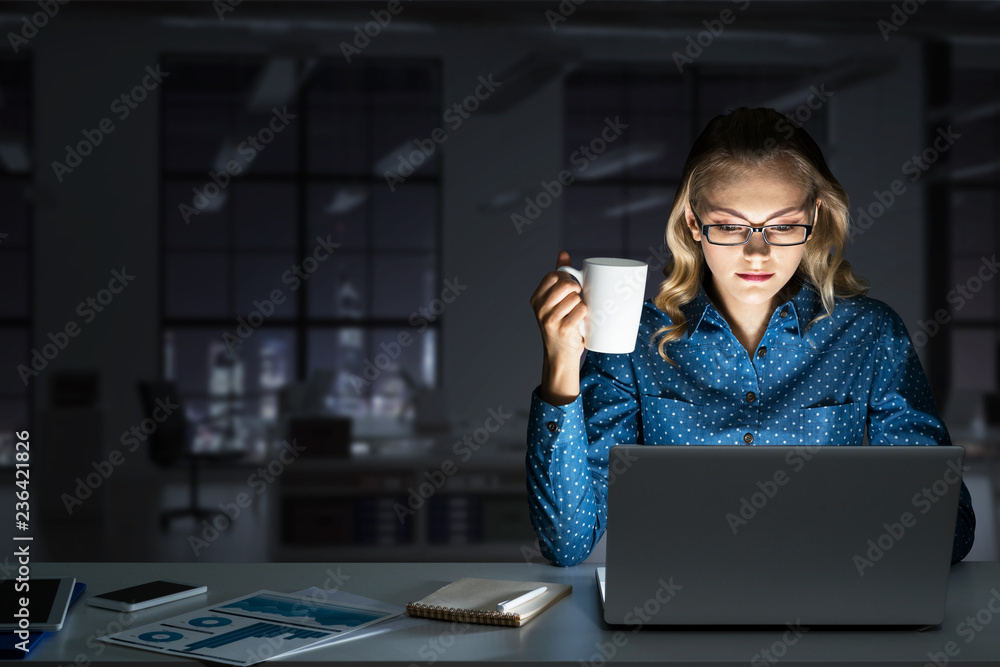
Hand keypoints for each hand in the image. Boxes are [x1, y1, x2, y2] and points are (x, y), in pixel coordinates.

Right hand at [529, 250, 585, 403]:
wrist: (560, 356)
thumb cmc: (560, 324)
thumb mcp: (555, 301)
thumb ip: (558, 277)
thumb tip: (563, 253)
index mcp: (536, 299)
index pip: (552, 276)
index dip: (566, 278)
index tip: (571, 287)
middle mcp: (539, 308)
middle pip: (566, 285)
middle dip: (577, 289)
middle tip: (578, 299)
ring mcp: (550, 319)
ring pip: (576, 298)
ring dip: (582, 305)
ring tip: (577, 315)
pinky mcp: (562, 329)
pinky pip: (581, 310)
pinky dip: (585, 315)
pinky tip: (581, 323)